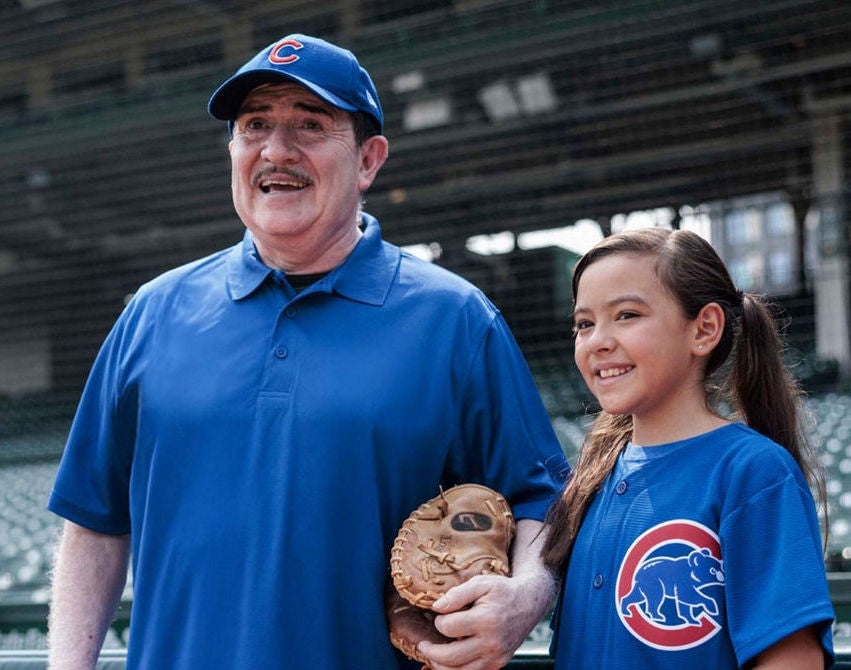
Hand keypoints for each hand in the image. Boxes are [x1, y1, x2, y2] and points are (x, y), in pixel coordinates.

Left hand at [416, 573, 541, 669]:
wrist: (529, 602)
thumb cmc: (502, 591)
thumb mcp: (481, 583)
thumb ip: (457, 594)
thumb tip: (436, 607)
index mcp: (486, 620)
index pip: (449, 628)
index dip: (439, 621)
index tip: (440, 615)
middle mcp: (492, 643)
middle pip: (450, 656)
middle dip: (431, 651)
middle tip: (422, 644)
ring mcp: (496, 656)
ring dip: (440, 666)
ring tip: (431, 656)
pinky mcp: (498, 664)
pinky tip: (447, 662)